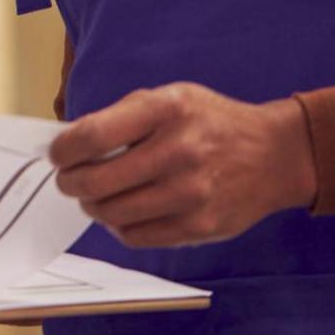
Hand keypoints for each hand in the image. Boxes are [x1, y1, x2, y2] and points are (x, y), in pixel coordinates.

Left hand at [49, 83, 317, 248]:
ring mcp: (191, 192)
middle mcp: (180, 150)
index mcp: (167, 110)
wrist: (276, 155)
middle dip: (70, 183)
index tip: (58, 156)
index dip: (63, 151)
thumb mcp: (170, 98)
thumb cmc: (210, 123)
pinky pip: (135, 236)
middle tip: (70, 181)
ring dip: (93, 207)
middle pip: (95, 181)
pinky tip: (123, 213)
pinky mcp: (200, 225)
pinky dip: (118, 227)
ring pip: (111, 214)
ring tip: (97, 196)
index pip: (91, 137)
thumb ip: (120, 116)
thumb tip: (69, 144)